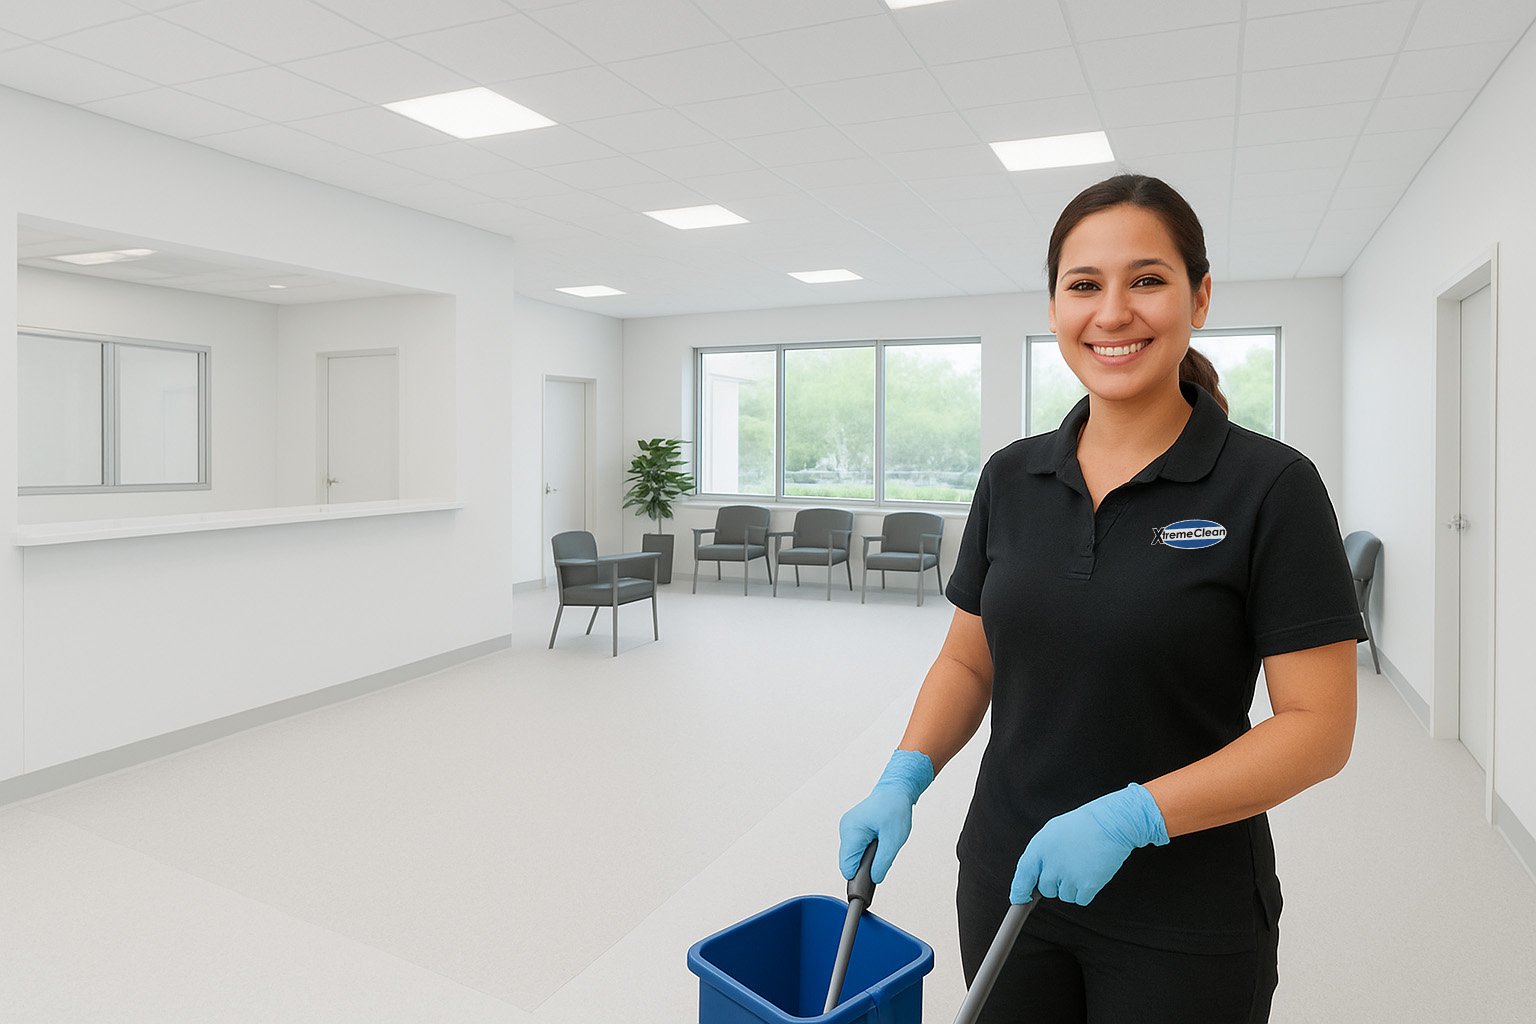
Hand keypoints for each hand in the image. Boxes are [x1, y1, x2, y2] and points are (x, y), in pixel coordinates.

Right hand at [838, 749, 933, 883]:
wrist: (895, 790)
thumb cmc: (895, 808)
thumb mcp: (893, 840)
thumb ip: (882, 862)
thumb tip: (874, 879)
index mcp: (852, 830)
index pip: (847, 865)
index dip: (859, 876)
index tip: (872, 878)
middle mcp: (845, 828)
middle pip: (848, 861)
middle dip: (865, 864)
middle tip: (882, 855)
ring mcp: (847, 827)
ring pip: (852, 854)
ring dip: (866, 856)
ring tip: (881, 844)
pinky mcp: (851, 827)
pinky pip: (855, 846)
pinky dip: (865, 849)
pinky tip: (877, 840)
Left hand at [1010, 783, 1168, 905]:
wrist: (1110, 823)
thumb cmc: (1082, 826)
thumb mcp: (1052, 832)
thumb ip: (1040, 854)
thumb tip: (1033, 879)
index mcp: (1039, 848)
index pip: (1023, 875)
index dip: (1019, 891)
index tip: (1019, 900)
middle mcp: (1051, 864)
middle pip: (1046, 890)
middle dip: (1055, 883)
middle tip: (1069, 865)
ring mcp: (1069, 876)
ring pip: (1064, 896)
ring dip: (1072, 887)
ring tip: (1082, 865)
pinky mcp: (1087, 886)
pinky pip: (1080, 900)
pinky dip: (1086, 892)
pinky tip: (1091, 873)